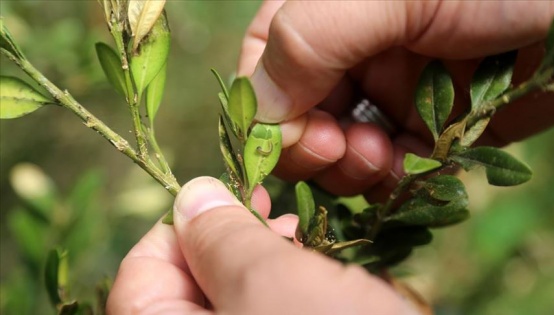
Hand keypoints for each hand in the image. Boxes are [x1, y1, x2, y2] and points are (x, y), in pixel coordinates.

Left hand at [107, 177, 416, 313]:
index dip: (178, 230)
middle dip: (234, 245)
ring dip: (274, 270)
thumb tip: (191, 195)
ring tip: (314, 253)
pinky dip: (299, 295)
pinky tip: (337, 287)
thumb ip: (222, 238)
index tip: (225, 195)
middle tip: (277, 216)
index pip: (138, 281)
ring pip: (242, 303)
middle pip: (191, 292)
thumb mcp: (273, 286)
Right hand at [238, 1, 553, 200]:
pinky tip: (411, 167)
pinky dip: (394, 177)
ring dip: (354, 167)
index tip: (305, 140)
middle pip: (300, 117)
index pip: (265, 67)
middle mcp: (353, 50)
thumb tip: (261, 113)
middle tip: (347, 150)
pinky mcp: (435, 123)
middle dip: (316, 145)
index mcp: (326, 10)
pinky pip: (394, 165)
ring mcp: (393, 88)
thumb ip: (309, 40)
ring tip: (384, 157)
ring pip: (343, 149)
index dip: (271, 113)